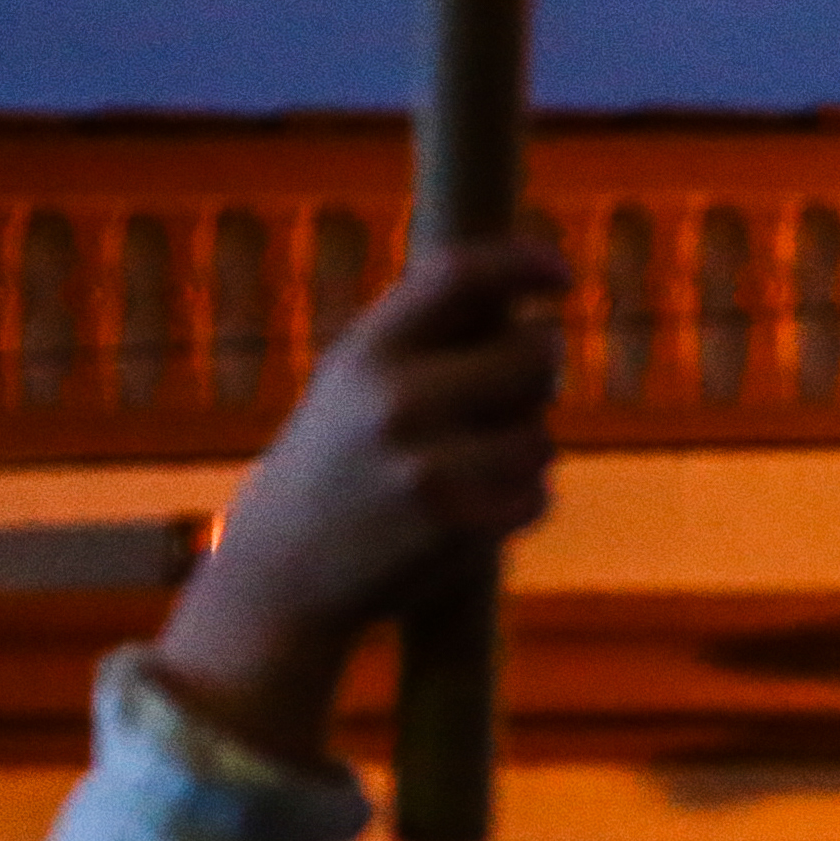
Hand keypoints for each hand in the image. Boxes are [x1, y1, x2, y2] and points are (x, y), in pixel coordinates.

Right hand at [150, 240, 564, 765]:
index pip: (459, 275)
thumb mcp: (351, 385)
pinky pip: (539, 493)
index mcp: (365, 352)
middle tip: (512, 391)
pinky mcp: (462, 524)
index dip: (521, 262)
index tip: (559, 273)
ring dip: (524, 448)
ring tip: (462, 469)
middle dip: (538, 370)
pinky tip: (466, 513)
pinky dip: (520, 501)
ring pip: (542, 433)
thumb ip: (424, 340)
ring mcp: (431, 465)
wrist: (280, 578)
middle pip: (534, 354)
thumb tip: (523, 298)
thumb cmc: (329, 470)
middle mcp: (397, 400)